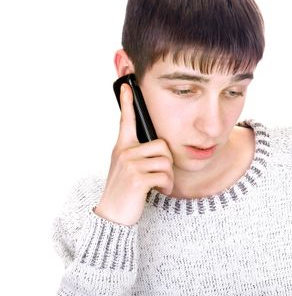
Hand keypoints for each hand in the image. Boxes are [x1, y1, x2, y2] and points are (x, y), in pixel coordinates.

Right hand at [95, 83, 173, 225]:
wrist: (112, 215)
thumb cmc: (123, 192)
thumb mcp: (125, 168)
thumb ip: (136, 155)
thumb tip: (157, 148)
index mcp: (122, 148)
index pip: (126, 121)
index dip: (127, 102)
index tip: (127, 85)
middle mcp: (124, 153)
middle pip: (162, 146)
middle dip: (167, 163)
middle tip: (160, 176)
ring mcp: (130, 165)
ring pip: (165, 161)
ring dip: (168, 177)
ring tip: (160, 186)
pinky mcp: (137, 179)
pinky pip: (164, 175)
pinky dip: (167, 186)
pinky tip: (160, 191)